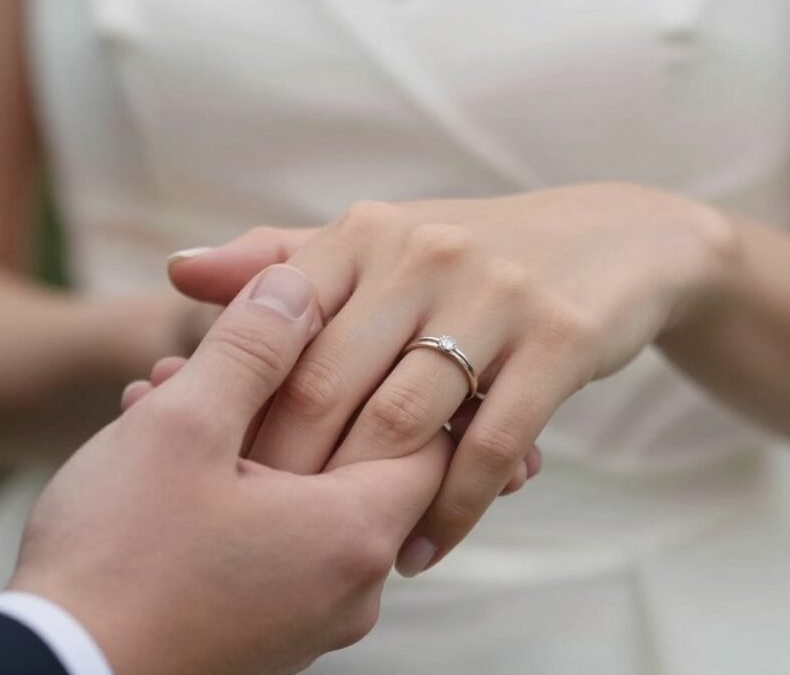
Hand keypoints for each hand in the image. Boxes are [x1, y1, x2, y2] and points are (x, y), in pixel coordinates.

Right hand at [10, 265, 451, 674]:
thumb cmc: (118, 557)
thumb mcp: (182, 425)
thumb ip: (250, 346)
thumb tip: (294, 285)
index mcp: (353, 534)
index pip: (429, 436)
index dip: (385, 371)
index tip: (330, 335)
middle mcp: (351, 588)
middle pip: (353, 461)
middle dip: (286, 397)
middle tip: (215, 359)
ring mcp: (309, 620)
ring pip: (301, 499)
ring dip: (245, 439)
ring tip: (165, 396)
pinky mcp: (265, 637)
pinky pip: (272, 545)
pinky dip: (234, 492)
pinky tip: (162, 455)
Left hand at [168, 183, 733, 574]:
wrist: (611, 242)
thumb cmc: (466, 258)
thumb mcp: (377, 246)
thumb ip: (280, 262)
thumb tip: (178, 270)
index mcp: (364, 234)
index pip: (276, 330)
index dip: (239, 409)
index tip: (214, 475)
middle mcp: (422, 253)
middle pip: (328, 382)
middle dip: (288, 471)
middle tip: (260, 536)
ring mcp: (495, 293)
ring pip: (406, 419)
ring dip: (366, 502)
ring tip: (338, 556)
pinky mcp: (559, 337)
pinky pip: (489, 446)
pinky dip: (450, 510)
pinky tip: (419, 549)